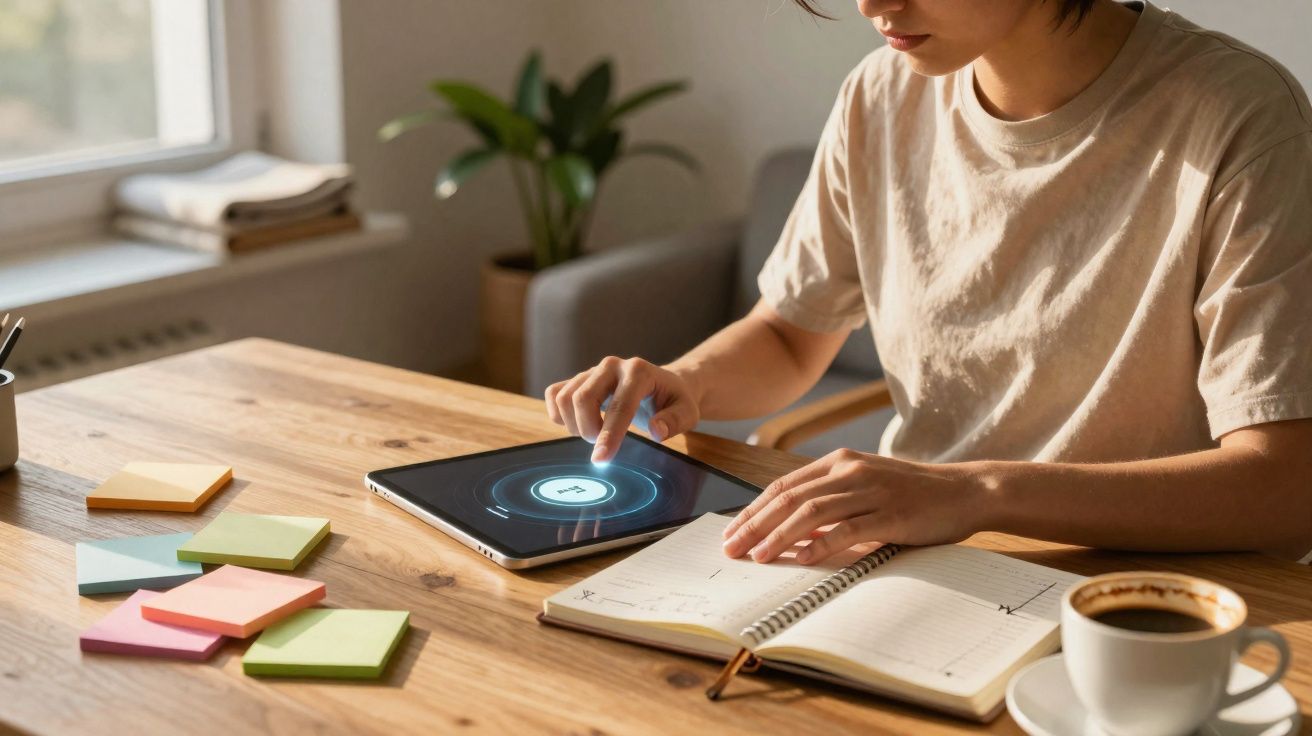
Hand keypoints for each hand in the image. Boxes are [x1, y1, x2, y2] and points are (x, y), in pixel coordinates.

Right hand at [545, 356, 700, 462]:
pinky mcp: (578, 379)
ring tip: (594, 433)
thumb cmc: (674, 400)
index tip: (601, 459)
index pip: (619, 405)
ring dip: (573, 425)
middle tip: (603, 445)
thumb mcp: (688, 412)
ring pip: (565, 398)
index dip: (608, 434)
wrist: (663, 384)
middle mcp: (612, 366)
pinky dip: (557, 414)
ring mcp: (592, 371)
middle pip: (582, 398)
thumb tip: (656, 430)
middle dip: (588, 430)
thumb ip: (675, 421)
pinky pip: (554, 393)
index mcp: (639, 372)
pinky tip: (577, 423)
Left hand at [721, 449, 986, 564]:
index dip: (753, 510)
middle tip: (732, 548)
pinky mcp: (891, 514)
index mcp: (839, 462)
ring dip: (780, 536)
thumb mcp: (864, 487)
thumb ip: (830, 502)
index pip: (783, 486)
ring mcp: (871, 491)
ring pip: (812, 512)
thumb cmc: (911, 494)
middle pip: (789, 497)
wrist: (965, 491)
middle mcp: (850, 471)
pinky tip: (804, 559)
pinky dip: (823, 545)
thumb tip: (791, 533)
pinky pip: (849, 530)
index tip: (732, 532)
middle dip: (755, 524)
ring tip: (758, 557)